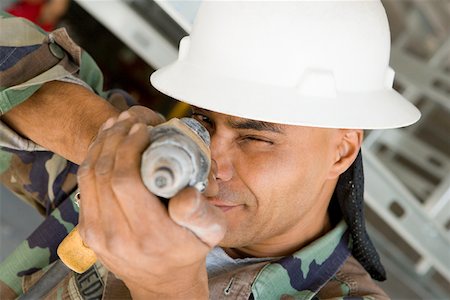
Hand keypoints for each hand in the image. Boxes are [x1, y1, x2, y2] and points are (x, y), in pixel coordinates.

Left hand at [76, 108, 225, 298]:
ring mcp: (96, 235)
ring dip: (101, 145)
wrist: (163, 283)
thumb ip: (202, 213)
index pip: (126, 180)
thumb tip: (184, 192)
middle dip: (115, 139)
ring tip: (117, 125)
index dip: (129, 148)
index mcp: (149, 234)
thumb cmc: (188, 251)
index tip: (143, 130)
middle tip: (130, 121)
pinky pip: (84, 187)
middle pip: (103, 173)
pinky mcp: (87, 231)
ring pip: (88, 177)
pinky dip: (93, 160)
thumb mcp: (211, 233)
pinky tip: (105, 144)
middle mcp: (116, 236)